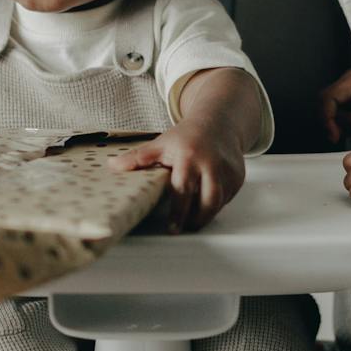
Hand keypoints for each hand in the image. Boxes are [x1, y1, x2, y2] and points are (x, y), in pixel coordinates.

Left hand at [109, 123, 246, 231]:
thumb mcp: (160, 144)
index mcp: (188, 156)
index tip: (172, 228)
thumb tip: (111, 166)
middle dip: (196, 219)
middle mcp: (211, 163)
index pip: (183, 189)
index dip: (178, 212)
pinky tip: (205, 204)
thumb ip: (138, 158)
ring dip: (206, 214)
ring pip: (219, 202)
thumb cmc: (186, 136)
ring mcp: (228, 170)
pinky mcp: (238, 176)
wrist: (218, 122)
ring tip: (192, 220)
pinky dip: (216, 204)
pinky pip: (227, 198)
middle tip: (183, 229)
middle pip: (208, 200)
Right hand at [318, 66, 350, 144]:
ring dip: (337, 123)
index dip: (326, 119)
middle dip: (330, 122)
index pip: (327, 98)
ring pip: (332, 109)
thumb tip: (335, 128)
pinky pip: (341, 112)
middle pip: (326, 103)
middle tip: (340, 137)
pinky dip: (344, 123)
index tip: (333, 135)